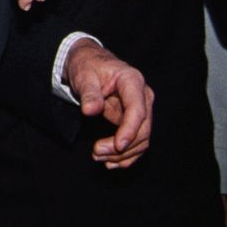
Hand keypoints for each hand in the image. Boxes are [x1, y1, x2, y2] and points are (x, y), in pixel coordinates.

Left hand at [62, 39, 153, 168]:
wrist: (90, 64)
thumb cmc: (88, 67)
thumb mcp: (84, 76)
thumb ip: (89, 93)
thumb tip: (90, 110)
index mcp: (132, 81)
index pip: (138, 110)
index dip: (130, 130)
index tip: (117, 146)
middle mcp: (143, 96)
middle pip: (143, 129)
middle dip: (122, 146)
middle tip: (96, 153)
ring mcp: (142, 109)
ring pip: (142, 139)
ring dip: (123, 154)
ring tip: (98, 156)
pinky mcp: (136, 120)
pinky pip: (137, 141)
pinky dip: (127, 155)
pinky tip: (111, 162)